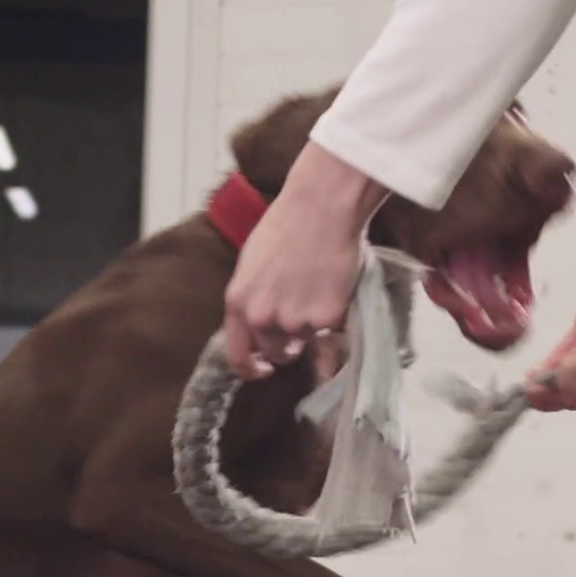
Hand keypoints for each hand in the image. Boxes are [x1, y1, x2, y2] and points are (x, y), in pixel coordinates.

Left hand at [221, 142, 389, 379]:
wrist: (322, 206)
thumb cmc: (288, 225)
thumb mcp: (253, 264)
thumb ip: (253, 298)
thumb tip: (259, 326)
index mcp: (237, 303)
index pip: (237, 356)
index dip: (251, 369)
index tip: (264, 370)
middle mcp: (261, 317)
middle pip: (276, 353)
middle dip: (289, 345)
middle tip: (303, 321)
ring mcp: (293, 321)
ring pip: (307, 341)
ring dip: (314, 326)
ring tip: (320, 290)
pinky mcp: (325, 319)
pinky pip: (333, 331)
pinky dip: (337, 316)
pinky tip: (335, 286)